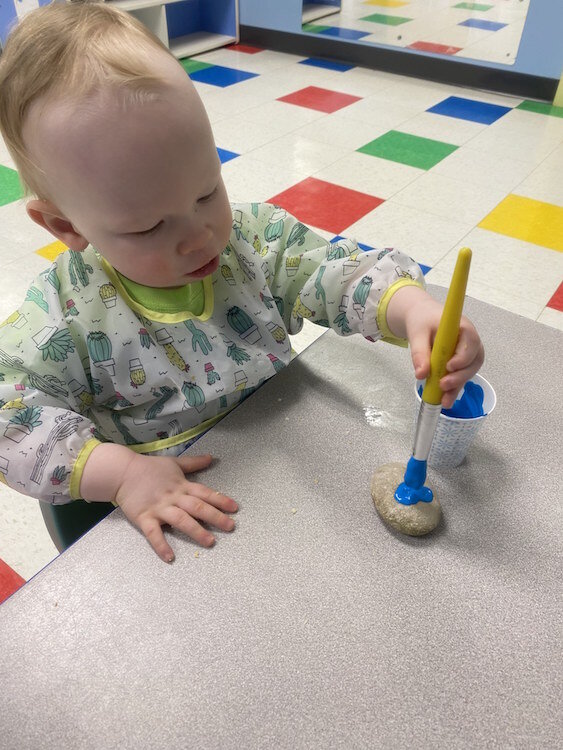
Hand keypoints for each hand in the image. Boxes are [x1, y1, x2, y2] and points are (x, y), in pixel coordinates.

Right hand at [115, 452, 237, 561]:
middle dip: (215, 517)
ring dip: (196, 531)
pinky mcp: (144, 518)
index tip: (235, 508)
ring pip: (181, 520)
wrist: (121, 472)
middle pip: (197, 507)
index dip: (220, 500)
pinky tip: (170, 557)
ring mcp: (159, 508)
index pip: (205, 493)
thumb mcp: (173, 463)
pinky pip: (153, 534)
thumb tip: (211, 458)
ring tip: (210, 542)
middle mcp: (173, 497)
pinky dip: (161, 545)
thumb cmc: (148, 468)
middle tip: (230, 527)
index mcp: (181, 485)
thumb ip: (193, 463)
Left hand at [387, 286, 484, 408]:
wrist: (422, 318)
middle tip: (443, 385)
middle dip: (460, 375)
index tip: (450, 366)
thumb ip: (419, 352)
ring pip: (468, 372)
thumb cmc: (422, 321)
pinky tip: (445, 401)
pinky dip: (453, 389)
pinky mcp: (460, 364)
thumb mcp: (417, 334)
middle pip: (473, 360)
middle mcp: (469, 341)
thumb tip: (421, 374)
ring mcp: (467, 354)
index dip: (464, 356)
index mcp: (462, 327)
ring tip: (444, 400)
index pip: (471, 341)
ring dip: (457, 386)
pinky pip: (460, 377)